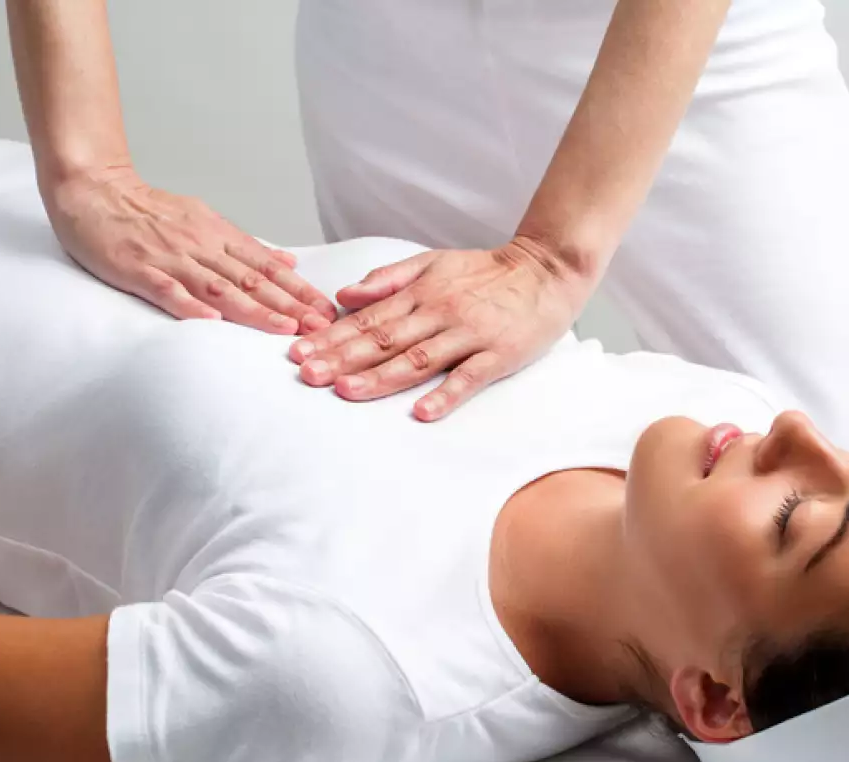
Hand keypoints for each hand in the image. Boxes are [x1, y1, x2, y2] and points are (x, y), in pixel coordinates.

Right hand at [44, 165, 336, 332]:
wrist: (93, 190)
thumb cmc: (148, 211)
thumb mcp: (205, 221)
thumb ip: (246, 246)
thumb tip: (288, 263)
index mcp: (218, 235)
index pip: (268, 266)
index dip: (299, 289)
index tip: (326, 310)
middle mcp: (201, 245)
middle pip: (252, 279)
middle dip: (290, 305)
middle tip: (320, 326)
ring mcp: (170, 257)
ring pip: (220, 287)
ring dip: (255, 310)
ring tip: (284, 329)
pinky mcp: (138, 268)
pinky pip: (168, 290)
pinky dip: (192, 306)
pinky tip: (213, 322)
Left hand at [288, 238, 593, 420]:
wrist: (547, 269)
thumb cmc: (488, 271)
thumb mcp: (434, 262)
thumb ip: (389, 278)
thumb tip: (344, 295)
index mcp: (421, 292)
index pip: (368, 317)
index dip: (332, 336)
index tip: (300, 351)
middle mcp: (440, 312)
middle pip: (384, 339)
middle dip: (342, 358)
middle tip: (308, 374)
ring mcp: (470, 334)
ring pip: (418, 358)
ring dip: (381, 376)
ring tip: (346, 391)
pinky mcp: (499, 354)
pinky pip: (469, 377)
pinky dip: (446, 395)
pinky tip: (423, 413)